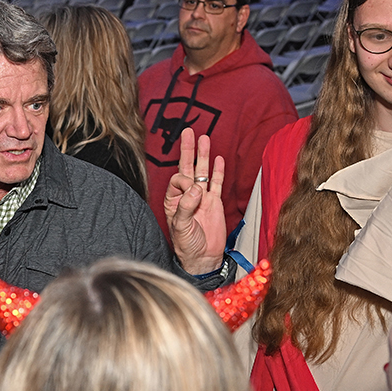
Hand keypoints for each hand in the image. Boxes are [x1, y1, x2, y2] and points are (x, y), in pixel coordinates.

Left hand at [164, 127, 226, 274]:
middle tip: (188, 132)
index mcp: (173, 200)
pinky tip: (218, 159)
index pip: (178, 179)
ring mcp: (202, 198)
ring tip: (204, 138)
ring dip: (203, 155)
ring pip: (202, 172)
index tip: (192, 192)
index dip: (185, 181)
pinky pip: (216, 183)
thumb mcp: (181, 227)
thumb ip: (186, 207)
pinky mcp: (214, 202)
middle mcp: (186, 196)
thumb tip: (196, 189)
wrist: (203, 258)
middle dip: (188, 150)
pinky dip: (217, 171)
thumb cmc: (187, 246)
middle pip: (187, 168)